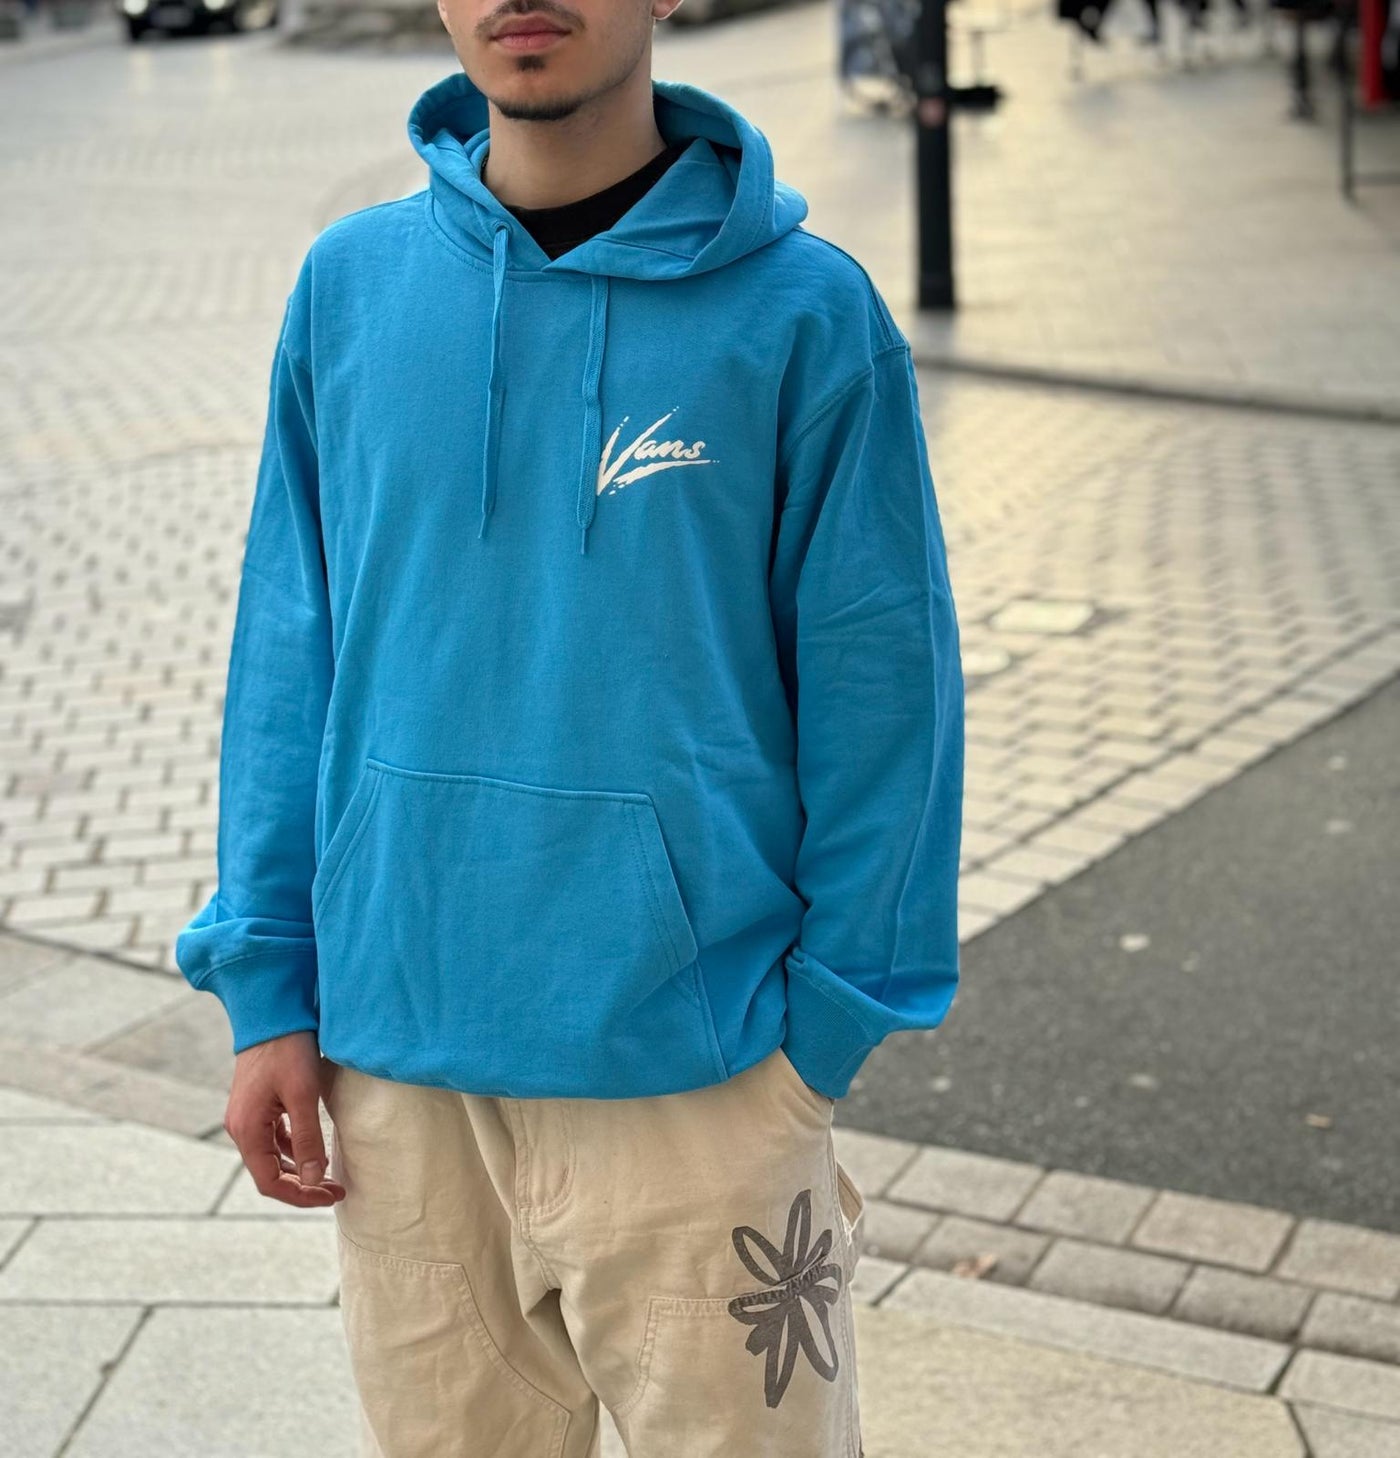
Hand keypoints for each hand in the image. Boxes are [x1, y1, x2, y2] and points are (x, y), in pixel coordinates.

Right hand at [224, 1030, 346, 1207]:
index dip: (301, 1195)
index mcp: (247, 1130)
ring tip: (328, 1175)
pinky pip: (272, 1139)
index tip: (332, 1195)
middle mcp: (241, 1127)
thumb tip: (315, 1179)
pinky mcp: (256, 1105)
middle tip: (335, 1189)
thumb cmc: (288, 1049)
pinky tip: (312, 1150)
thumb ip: (307, 1139)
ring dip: (297, 1169)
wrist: (272, 1012)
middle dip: (302, 1186)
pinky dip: (291, 1150)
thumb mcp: (303, 1095)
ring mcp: (246, 1116)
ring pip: (270, 1158)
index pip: (270, 1182)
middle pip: (268, 1173)